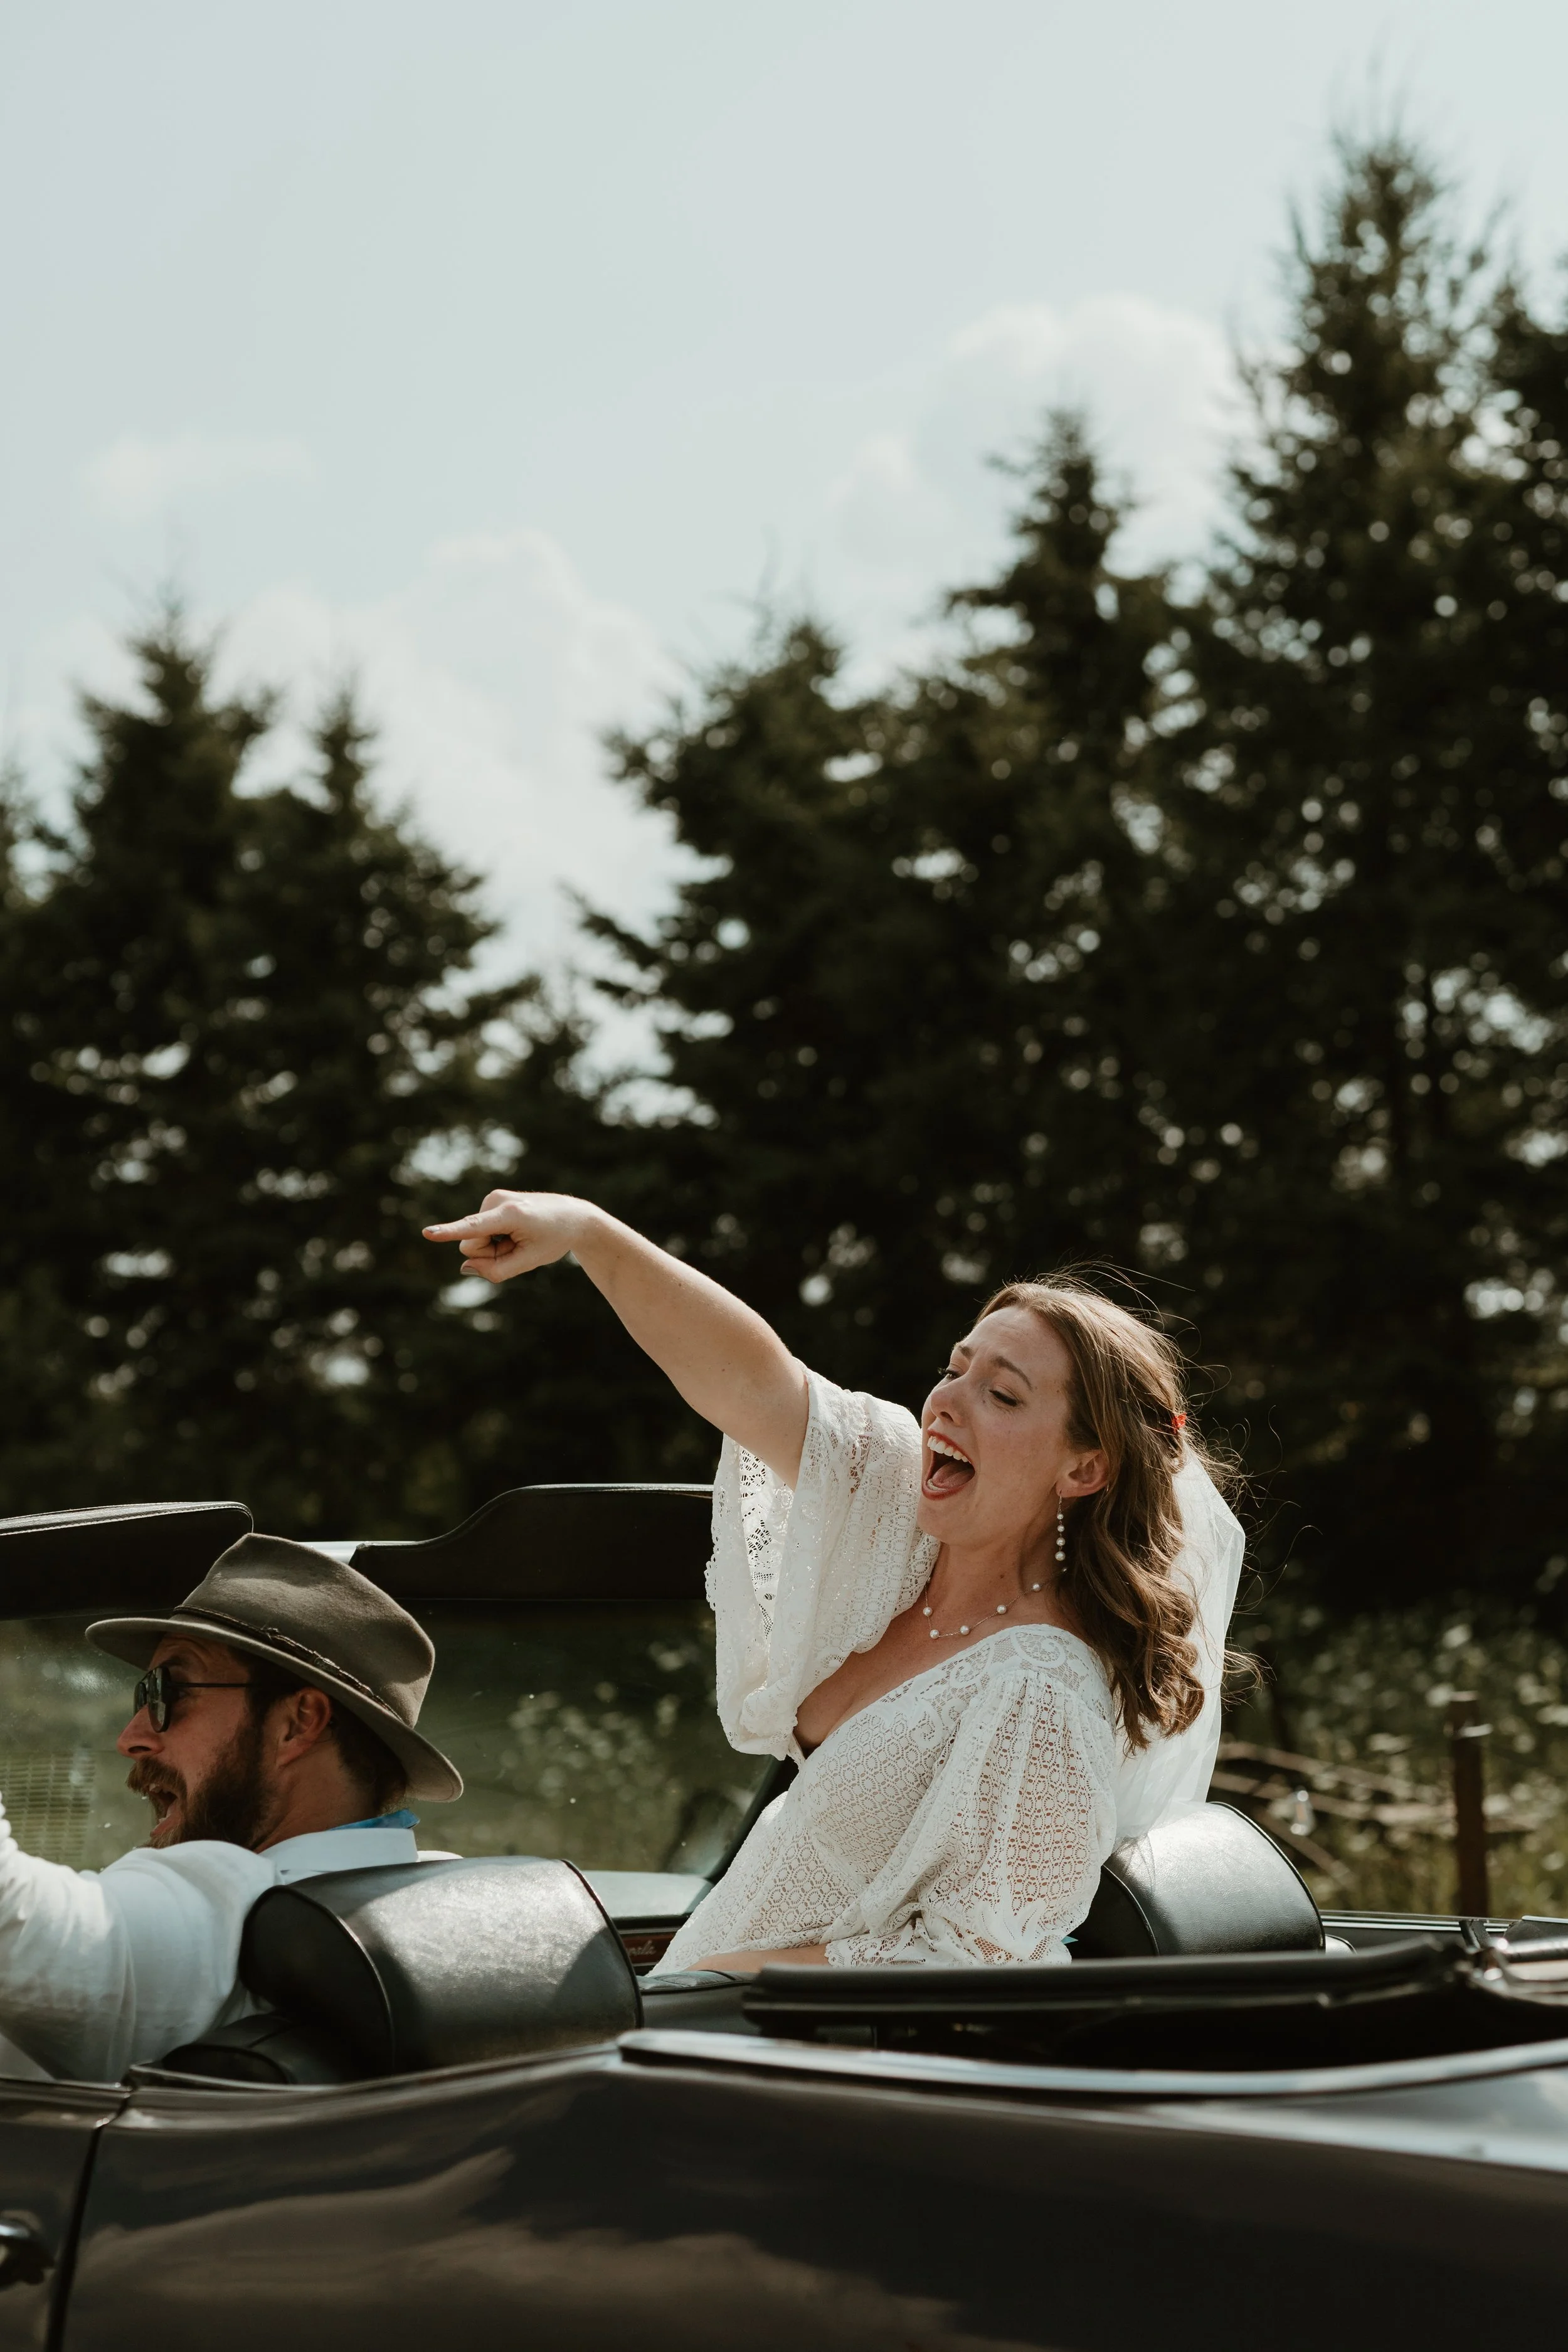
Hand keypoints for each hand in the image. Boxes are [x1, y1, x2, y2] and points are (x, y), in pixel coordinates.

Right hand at [422, 1191, 595, 1284]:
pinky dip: (496, 1238)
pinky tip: (517, 1232)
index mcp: (511, 1215)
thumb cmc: (554, 1239)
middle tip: (519, 1248)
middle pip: (471, 1244)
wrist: (573, 1216)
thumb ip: (496, 1271)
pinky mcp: (492, 1200)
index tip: (427, 1233)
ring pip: (474, 1238)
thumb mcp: (529, 1261)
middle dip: (489, 1254)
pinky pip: (480, 1230)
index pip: (474, 1227)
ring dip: (494, 1246)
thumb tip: (465, 1267)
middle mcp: (497, 1200)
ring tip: (521, 1237)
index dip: (450, 1232)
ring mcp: (493, 1198)